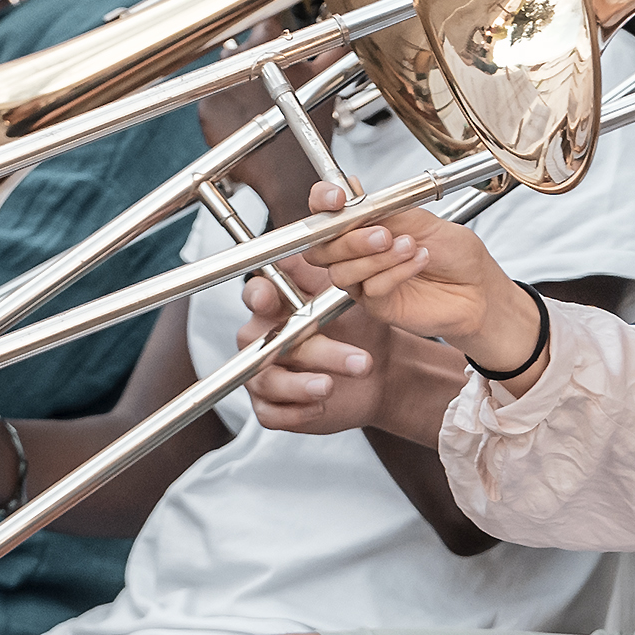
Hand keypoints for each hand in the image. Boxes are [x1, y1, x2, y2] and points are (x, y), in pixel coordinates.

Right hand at [238, 262, 452, 437]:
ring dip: (301, 384)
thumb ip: (328, 265)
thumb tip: (323, 220)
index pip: (256, 295)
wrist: (379, 370)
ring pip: (269, 380)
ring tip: (331, 385)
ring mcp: (263, 374)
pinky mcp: (272, 407)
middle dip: (310, 350)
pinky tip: (321, 407)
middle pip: (266, 342)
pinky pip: (271, 414)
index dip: (259, 296)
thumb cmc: (357, 325)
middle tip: (352, 357)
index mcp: (275, 305)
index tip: (271, 296)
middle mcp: (262, 338)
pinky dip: (296, 412)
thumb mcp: (347, 292)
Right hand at [279, 181, 546, 377]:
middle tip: (383, 234)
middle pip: (322, 249)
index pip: (324, 212)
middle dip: (350, 240)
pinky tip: (418, 262)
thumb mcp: (422, 219)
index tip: (337, 198)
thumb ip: (385, 209)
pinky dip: (395, 273)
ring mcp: (364, 282)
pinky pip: (371, 289)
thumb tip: (353, 191)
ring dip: (377, 257)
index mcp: (363, 225)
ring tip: (409, 247)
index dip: (322, 202)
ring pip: (343, 272)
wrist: (479, 287)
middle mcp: (358, 254)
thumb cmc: (454, 254)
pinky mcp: (377, 306)